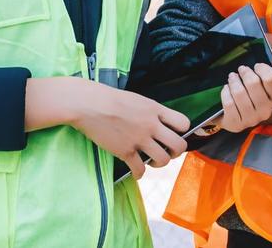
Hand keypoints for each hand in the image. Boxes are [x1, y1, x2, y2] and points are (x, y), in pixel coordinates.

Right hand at [68, 82, 188, 178]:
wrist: (88, 104)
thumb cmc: (108, 98)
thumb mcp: (136, 99)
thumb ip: (150, 111)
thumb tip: (158, 122)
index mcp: (154, 109)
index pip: (183, 123)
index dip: (181, 131)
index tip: (173, 134)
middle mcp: (151, 125)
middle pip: (178, 145)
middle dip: (175, 152)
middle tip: (167, 152)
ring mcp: (139, 139)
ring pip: (163, 160)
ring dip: (159, 164)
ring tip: (151, 162)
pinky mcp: (125, 152)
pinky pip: (140, 170)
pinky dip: (139, 174)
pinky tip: (136, 172)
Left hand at [216, 55, 271, 133]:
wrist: (236, 113)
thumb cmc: (254, 91)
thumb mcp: (270, 77)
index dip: (262, 68)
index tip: (256, 66)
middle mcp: (266, 111)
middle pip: (253, 83)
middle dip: (245, 73)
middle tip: (241, 69)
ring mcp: (251, 119)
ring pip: (239, 92)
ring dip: (233, 81)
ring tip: (232, 77)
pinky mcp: (236, 124)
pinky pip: (229, 103)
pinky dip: (226, 92)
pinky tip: (226, 89)